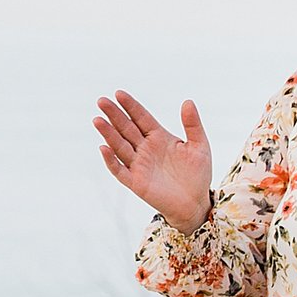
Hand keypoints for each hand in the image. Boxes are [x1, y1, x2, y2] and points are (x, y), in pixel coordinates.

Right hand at [92, 90, 212, 231]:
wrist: (195, 203)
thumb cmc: (198, 174)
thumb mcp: (199, 145)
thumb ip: (192, 124)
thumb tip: (187, 101)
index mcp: (159, 137)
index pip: (141, 118)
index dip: (130, 106)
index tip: (119, 93)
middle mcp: (145, 149)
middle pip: (126, 128)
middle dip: (114, 115)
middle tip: (102, 101)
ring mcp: (139, 165)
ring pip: (120, 146)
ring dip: (108, 134)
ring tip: (98, 120)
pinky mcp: (136, 182)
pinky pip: (120, 170)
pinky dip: (111, 160)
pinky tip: (104, 148)